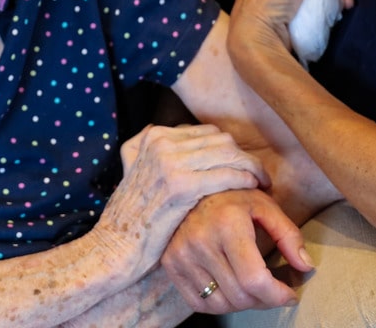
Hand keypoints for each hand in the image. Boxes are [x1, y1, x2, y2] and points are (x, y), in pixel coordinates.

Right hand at [92, 124, 267, 280]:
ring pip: (228, 154)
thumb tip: (157, 129)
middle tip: (259, 174)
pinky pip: (225, 174)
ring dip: (251, 167)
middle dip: (245, 156)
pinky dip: (245, 179)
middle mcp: (161, 144)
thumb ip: (144, 148)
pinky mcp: (180, 186)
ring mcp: (169, 163)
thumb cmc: (130, 217)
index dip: (231, 148)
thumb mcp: (132, 170)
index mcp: (154, 137)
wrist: (114, 247)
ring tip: (262, 182)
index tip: (243, 163)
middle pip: (221, 140)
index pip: (208, 133)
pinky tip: (253, 189)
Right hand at [162, 189, 312, 314]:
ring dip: (243, 303)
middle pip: (240, 295)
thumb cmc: (231, 197)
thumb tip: (306, 266)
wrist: (189, 189)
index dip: (277, 295)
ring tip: (253, 288)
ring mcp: (182, 255)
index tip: (290, 295)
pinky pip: (199, 303)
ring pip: (221, 304)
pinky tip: (230, 288)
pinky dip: (220, 304)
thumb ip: (288, 235)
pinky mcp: (171, 265)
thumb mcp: (264, 206)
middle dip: (265, 300)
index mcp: (227, 224)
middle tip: (274, 290)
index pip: (255, 279)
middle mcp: (201, 242)